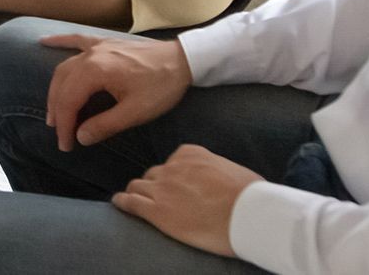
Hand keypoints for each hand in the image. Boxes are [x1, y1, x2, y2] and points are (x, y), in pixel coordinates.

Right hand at [41, 33, 191, 150]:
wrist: (183, 60)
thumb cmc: (161, 86)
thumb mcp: (135, 112)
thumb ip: (105, 125)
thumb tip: (80, 137)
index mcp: (96, 71)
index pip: (68, 101)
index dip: (64, 125)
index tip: (65, 145)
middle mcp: (90, 55)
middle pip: (62, 84)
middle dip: (57, 112)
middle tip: (60, 134)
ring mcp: (96, 46)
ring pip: (64, 68)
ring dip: (56, 89)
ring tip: (53, 112)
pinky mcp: (104, 43)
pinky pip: (75, 40)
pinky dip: (58, 41)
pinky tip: (43, 41)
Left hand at [112, 145, 261, 256]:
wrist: (249, 213)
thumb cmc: (250, 195)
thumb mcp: (232, 171)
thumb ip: (216, 170)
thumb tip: (221, 179)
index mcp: (191, 154)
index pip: (172, 162)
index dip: (171, 175)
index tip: (174, 184)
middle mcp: (173, 168)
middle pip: (153, 174)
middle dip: (153, 184)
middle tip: (158, 197)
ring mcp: (163, 189)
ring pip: (138, 186)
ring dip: (136, 193)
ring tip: (132, 199)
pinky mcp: (157, 212)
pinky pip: (131, 203)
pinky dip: (122, 203)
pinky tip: (118, 204)